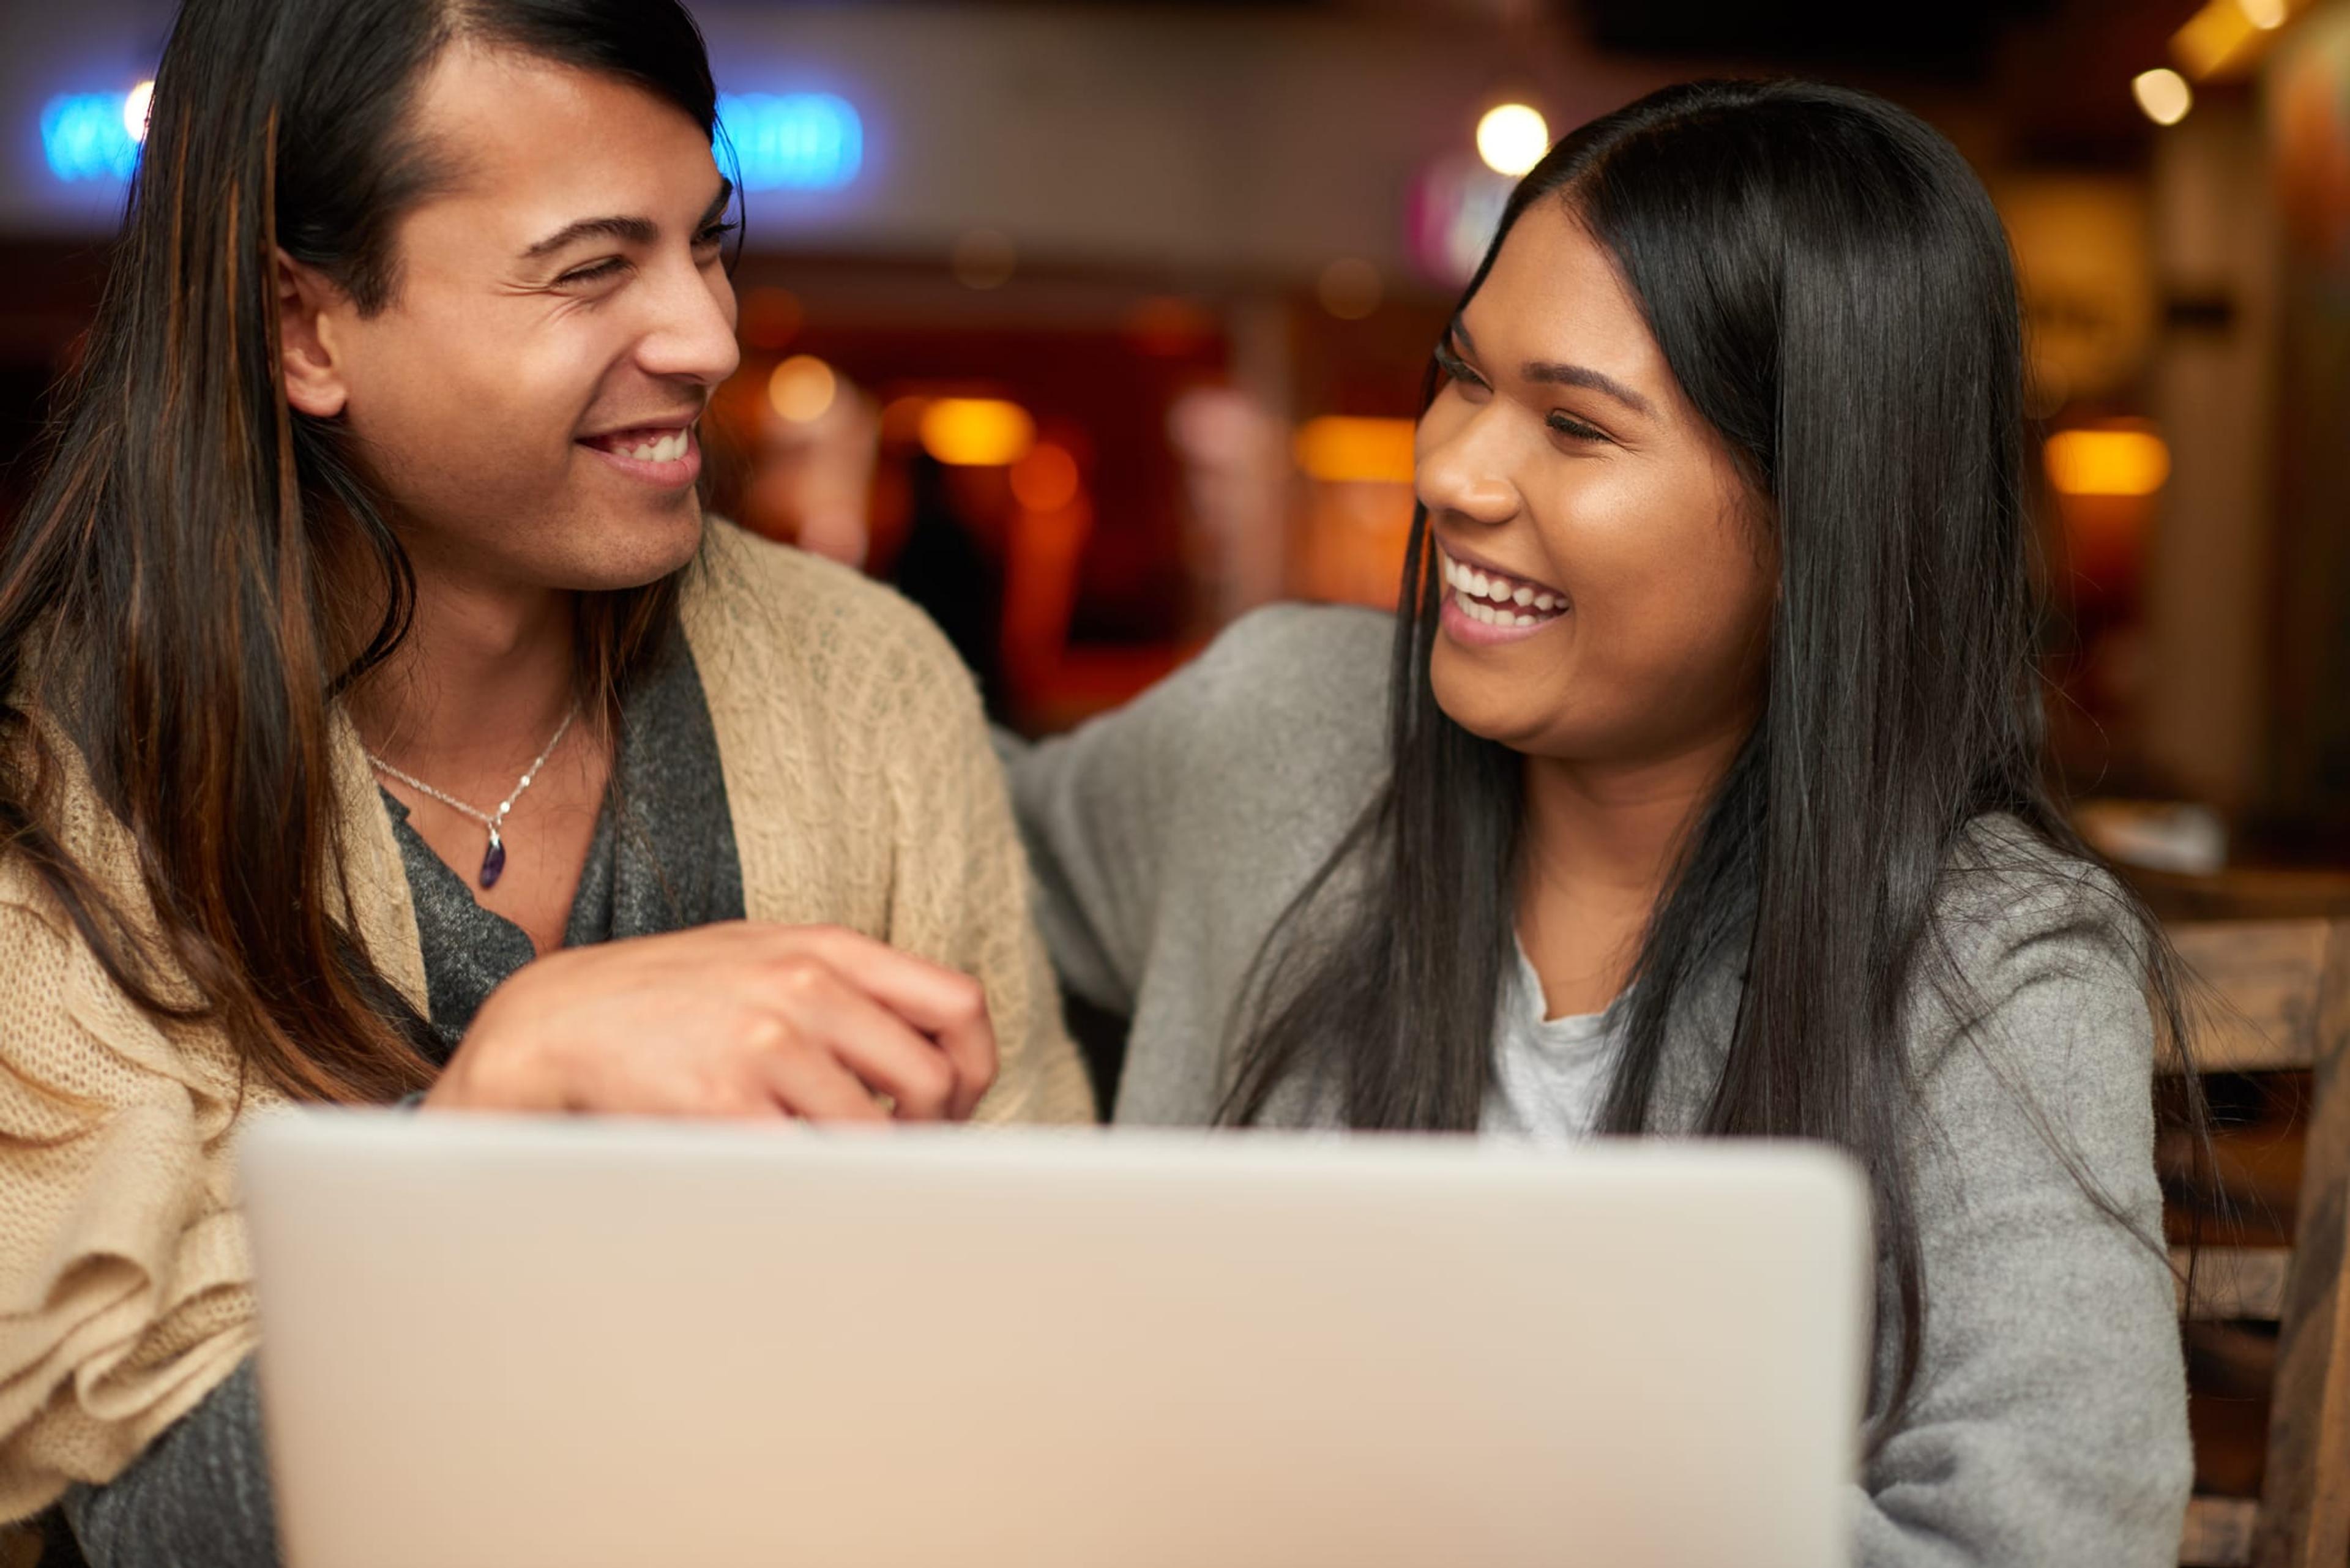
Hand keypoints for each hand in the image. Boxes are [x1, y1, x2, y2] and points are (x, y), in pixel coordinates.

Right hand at [424, 923, 996, 1122]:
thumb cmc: (672, 997)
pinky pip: (808, 1162)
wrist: (555, 1021)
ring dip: (865, 1163)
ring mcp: (765, 1044)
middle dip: (928, 1131)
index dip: (974, 1068)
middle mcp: (806, 987)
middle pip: (930, 1078)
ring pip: (873, 1132)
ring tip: (830, 1161)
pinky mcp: (725, 1104)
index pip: (959, 1005)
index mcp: (828, 949)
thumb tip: (938, 1058)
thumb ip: (849, 989)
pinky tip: (786, 1175)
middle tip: (896, 1153)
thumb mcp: (767, 956)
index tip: (952, 1105)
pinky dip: (813, 1182)